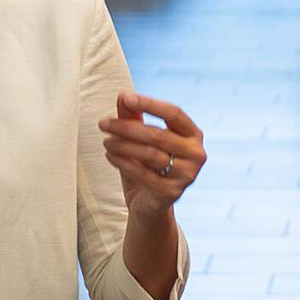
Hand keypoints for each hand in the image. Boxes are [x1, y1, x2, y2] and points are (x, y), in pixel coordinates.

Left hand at [97, 92, 205, 218]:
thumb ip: (134, 116)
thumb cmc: (147, 165)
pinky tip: (110, 155)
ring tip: (106, 140)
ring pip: (150, 154)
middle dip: (126, 127)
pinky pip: (143, 173)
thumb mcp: (140, 138)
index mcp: (193, 134)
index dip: (149, 104)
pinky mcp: (172, 192)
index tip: (125, 98)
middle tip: (103, 123)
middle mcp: (196, 154)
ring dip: (122, 145)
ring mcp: (187, 175)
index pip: (173, 113)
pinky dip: (123, 162)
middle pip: (158, 134)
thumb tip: (122, 96)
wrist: (149, 203)